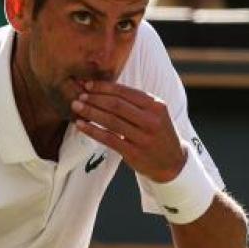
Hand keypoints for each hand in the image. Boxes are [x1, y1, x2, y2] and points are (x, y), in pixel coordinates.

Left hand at [72, 80, 186, 182]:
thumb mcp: (155, 114)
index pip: (126, 92)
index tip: (88, 85)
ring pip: (111, 121)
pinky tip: (80, 125)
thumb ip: (135, 103)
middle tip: (79, 95)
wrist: (172, 162)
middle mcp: (151, 120)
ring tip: (76, 107)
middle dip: (95, 98)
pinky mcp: (134, 153)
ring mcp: (143, 137)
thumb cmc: (157, 133)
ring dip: (91, 112)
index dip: (104, 87)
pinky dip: (92, 131)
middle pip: (117, 105)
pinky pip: (109, 139)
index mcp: (156, 106)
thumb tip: (104, 89)